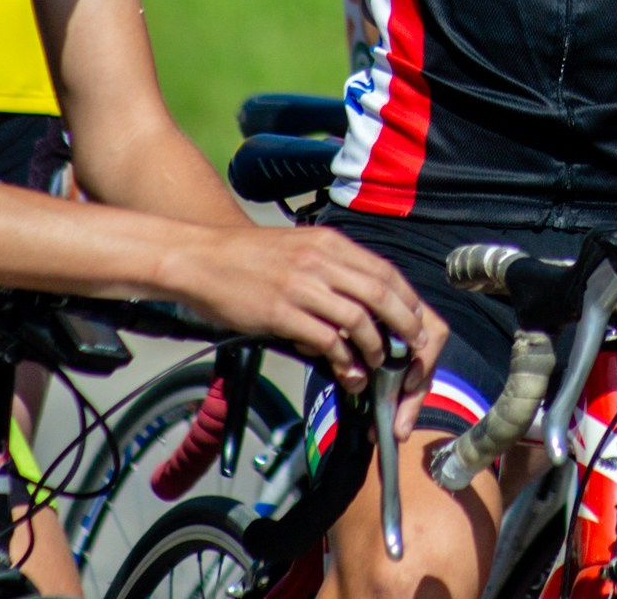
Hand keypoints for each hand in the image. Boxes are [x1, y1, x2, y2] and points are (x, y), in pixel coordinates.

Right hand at [176, 226, 447, 435]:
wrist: (201, 258)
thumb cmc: (249, 257)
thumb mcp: (299, 248)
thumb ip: (331, 267)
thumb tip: (362, 299)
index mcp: (329, 244)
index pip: (385, 272)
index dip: (407, 300)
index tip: (415, 322)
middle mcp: (320, 261)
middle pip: (381, 295)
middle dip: (404, 326)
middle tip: (410, 348)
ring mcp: (301, 286)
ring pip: (358, 320)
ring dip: (375, 348)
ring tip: (377, 364)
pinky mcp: (281, 313)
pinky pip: (326, 340)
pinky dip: (343, 360)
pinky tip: (346, 371)